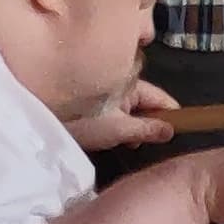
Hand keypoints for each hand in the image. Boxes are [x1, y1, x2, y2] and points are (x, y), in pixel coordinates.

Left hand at [62, 79, 177, 151]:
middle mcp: (122, 81)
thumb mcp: (118, 130)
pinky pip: (117, 108)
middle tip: (142, 142)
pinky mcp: (93, 97)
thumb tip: (172, 131)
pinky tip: (112, 135)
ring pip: (131, 106)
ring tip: (126, 142)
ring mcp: (107, 88)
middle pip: (147, 102)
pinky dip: (119, 120)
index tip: (180, 130)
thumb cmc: (82, 122)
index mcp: (132, 84)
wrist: (43, 118)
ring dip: (133, 123)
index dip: (172, 114)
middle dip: (149, 121)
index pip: (162, 99)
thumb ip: (147, 130)